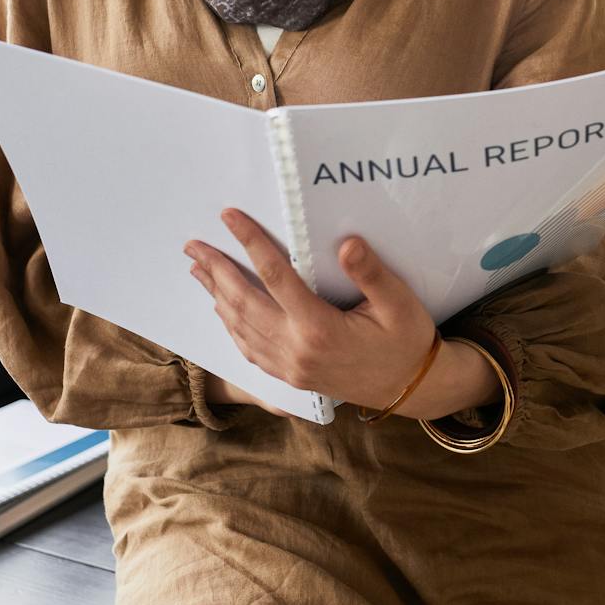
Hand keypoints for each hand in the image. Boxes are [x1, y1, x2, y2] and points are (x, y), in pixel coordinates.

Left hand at [183, 209, 442, 411]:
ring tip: (198, 270)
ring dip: (216, 295)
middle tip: (193, 245)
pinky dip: (230, 326)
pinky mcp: (290, 376)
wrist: (411, 388)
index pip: (275, 275)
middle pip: (244, 302)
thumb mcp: (399, 303)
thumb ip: (371, 273)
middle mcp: (296, 349)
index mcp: (319, 328)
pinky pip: (249, 349)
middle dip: (216, 270)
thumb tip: (346, 243)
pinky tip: (222, 310)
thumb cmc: (406, 340)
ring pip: (240, 327)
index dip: (250, 242)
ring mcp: (289, 367)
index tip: (230, 217)